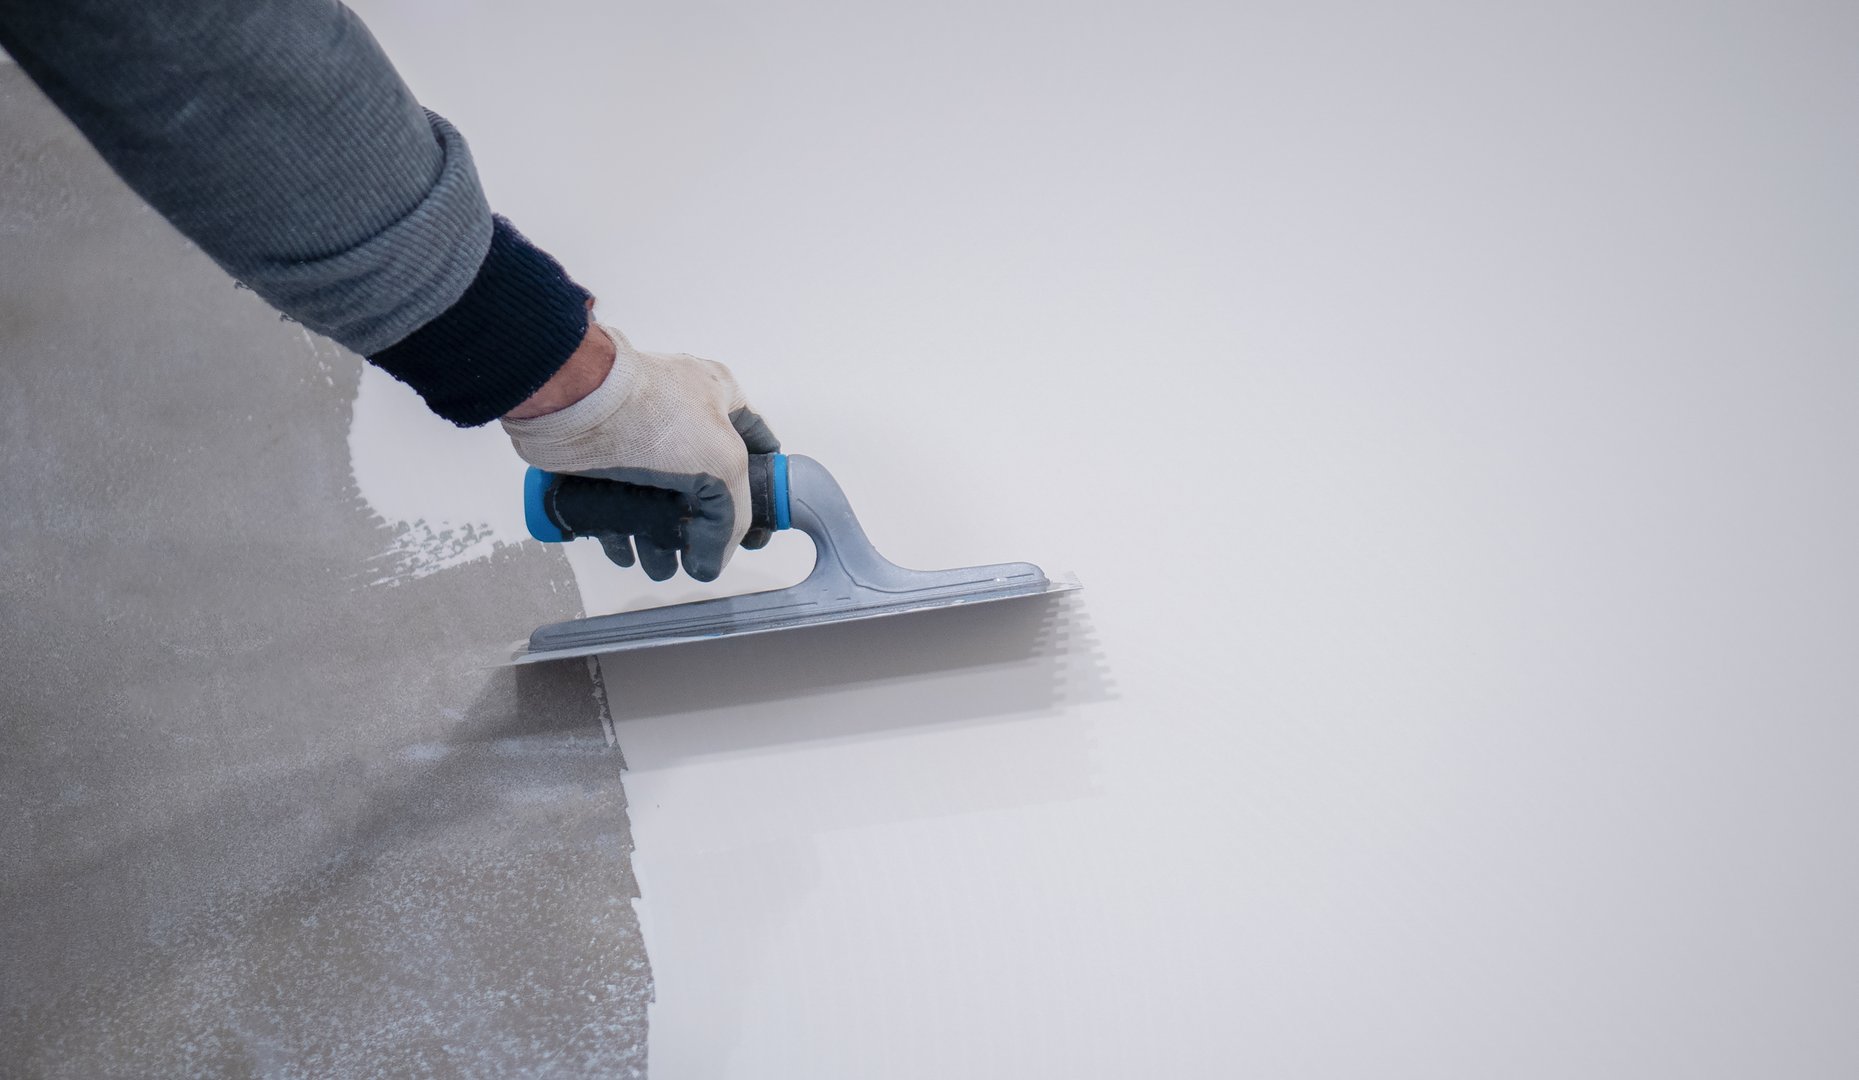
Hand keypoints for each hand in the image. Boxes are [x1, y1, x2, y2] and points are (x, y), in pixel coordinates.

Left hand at [501, 323, 778, 580]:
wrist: (574, 405)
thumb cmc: (657, 417)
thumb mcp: (722, 466)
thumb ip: (731, 519)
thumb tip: (710, 563)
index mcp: (719, 397)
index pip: (758, 444)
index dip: (763, 487)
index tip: (756, 527)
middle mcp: (682, 415)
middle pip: (704, 482)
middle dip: (703, 526)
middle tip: (701, 555)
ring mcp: (640, 436)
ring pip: (660, 497)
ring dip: (661, 538)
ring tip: (660, 567)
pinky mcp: (603, 456)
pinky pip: (620, 502)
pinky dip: (624, 532)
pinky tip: (627, 554)